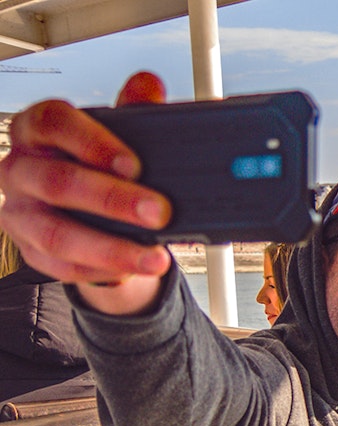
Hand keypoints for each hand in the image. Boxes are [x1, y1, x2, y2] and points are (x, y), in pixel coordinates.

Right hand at [0, 72, 171, 313]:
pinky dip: (101, 271)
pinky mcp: (30, 250)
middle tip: (161, 212)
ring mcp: (20, 212)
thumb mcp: (119, 135)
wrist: (89, 211)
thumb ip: (133, 111)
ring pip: (58, 234)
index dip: (91, 142)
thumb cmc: (102, 165)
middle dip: (113, 200)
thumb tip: (149, 85)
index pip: (51, 123)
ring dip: (112, 249)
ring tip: (156, 258)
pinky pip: (62, 267)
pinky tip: (132, 270)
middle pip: (58, 182)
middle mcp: (20, 169)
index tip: (134, 163)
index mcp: (37, 130)